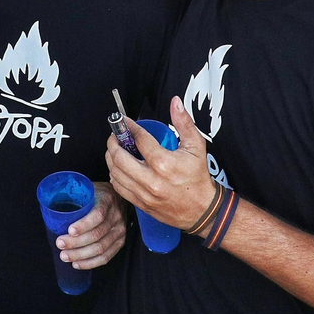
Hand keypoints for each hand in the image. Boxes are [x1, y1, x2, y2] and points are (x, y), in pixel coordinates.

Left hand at [58, 182, 126, 269]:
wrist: (116, 197)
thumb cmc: (95, 194)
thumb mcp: (86, 188)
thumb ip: (73, 195)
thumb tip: (49, 204)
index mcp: (107, 200)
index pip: (98, 215)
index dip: (84, 225)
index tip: (69, 230)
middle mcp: (116, 216)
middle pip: (97, 234)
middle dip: (76, 243)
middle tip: (60, 244)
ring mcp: (120, 230)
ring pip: (101, 248)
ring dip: (80, 255)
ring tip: (65, 256)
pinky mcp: (120, 242)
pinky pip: (106, 256)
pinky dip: (90, 263)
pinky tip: (77, 263)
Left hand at [105, 97, 218, 232]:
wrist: (202, 210)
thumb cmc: (198, 177)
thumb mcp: (196, 146)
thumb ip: (184, 122)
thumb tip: (175, 102)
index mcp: (164, 163)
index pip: (139, 139)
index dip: (129, 127)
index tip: (124, 121)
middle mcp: (151, 180)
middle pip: (120, 157)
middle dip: (113, 142)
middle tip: (115, 136)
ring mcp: (144, 194)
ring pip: (115, 173)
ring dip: (111, 158)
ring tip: (115, 150)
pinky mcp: (140, 204)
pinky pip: (119, 188)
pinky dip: (115, 175)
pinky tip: (119, 167)